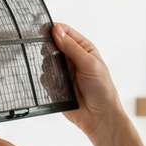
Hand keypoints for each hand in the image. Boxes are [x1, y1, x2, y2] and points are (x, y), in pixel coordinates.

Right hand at [50, 23, 122, 137]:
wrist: (99, 117)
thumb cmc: (102, 89)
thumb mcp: (90, 64)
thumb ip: (72, 48)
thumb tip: (57, 31)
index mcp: (83, 48)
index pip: (65, 32)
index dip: (54, 29)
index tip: (43, 31)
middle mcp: (72, 58)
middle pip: (52, 45)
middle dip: (47, 48)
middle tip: (46, 54)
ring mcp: (63, 71)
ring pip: (46, 61)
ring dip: (47, 65)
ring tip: (57, 75)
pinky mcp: (56, 85)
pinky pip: (44, 77)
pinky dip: (47, 80)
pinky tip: (56, 86)